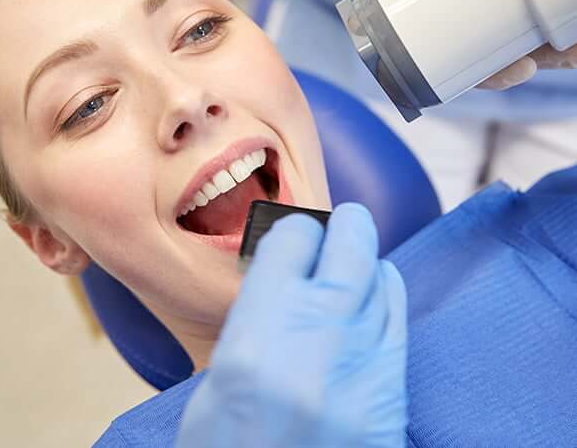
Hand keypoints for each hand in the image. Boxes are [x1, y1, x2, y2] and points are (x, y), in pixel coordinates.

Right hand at [176, 204, 407, 447]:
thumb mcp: (218, 380)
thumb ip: (257, 318)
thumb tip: (284, 279)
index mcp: (258, 333)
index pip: (293, 238)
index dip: (292, 231)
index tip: (293, 237)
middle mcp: (318, 337)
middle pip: (349, 242)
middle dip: (342, 226)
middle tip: (337, 224)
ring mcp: (364, 362)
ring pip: (380, 274)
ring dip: (364, 262)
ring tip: (351, 265)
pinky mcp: (392, 390)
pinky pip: (397, 315)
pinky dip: (385, 295)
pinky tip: (373, 296)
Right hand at [322, 0, 576, 90]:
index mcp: (424, 27)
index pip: (460, 65)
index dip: (492, 75)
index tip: (522, 68)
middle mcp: (453, 17)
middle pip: (495, 54)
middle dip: (535, 57)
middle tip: (571, 54)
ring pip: (514, 29)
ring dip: (550, 37)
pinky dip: (547, 1)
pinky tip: (569, 3)